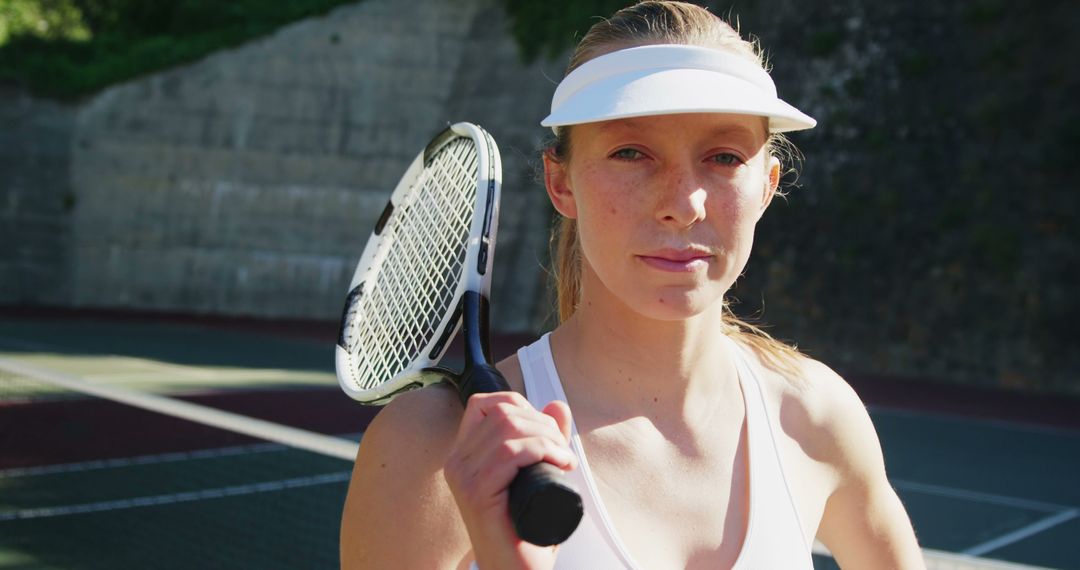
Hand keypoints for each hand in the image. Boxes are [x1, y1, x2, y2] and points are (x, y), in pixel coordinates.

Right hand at [444, 392, 575, 569]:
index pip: (484, 404)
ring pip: (508, 430)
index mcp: (464, 454)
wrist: (515, 569)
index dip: (520, 404)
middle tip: (562, 449)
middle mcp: (458, 462)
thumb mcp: (535, 473)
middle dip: (543, 423)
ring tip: (564, 459)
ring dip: (547, 437)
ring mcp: (464, 478)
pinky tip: (559, 464)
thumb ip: (545, 439)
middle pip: (502, 413)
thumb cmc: (524, 527)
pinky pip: (510, 453)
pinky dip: (542, 451)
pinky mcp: (477, 493)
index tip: (545, 427)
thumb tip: (557, 406)